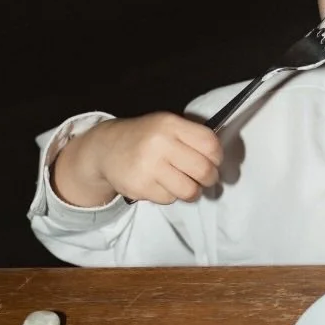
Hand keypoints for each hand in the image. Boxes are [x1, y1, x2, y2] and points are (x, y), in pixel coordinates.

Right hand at [52, 113, 221, 207]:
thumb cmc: (145, 137)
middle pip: (204, 170)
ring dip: (192, 191)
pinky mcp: (140, 187)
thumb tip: (219, 161)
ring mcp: (149, 166)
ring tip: (185, 185)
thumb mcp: (166, 126)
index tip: (214, 161)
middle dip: (210, 179)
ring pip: (189, 190)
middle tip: (205, 179)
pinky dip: (169, 195)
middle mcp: (160, 143)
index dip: (217, 157)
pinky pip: (169, 199)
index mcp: (170, 124)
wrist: (105, 148)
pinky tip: (160, 185)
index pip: (210, 144)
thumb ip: (192, 138)